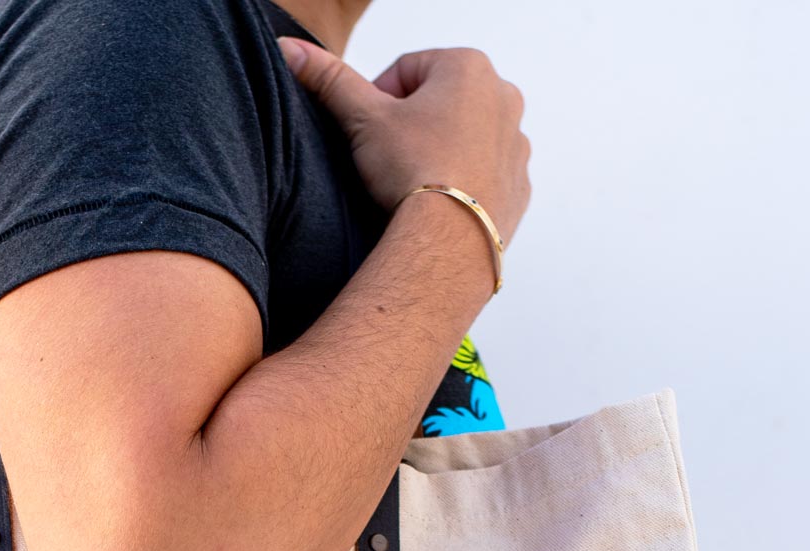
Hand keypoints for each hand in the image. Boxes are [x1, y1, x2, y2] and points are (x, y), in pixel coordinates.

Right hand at [278, 40, 529, 244]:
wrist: (447, 241)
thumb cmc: (411, 172)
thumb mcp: (362, 119)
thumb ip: (329, 79)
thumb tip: (289, 49)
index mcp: (468, 67)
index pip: (408, 71)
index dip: (379, 101)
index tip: (371, 133)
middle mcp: (503, 97)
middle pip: (440, 103)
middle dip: (413, 126)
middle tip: (390, 161)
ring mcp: (516, 145)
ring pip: (465, 140)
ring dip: (440, 154)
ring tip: (414, 185)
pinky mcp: (519, 188)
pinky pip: (485, 178)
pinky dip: (464, 186)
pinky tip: (440, 205)